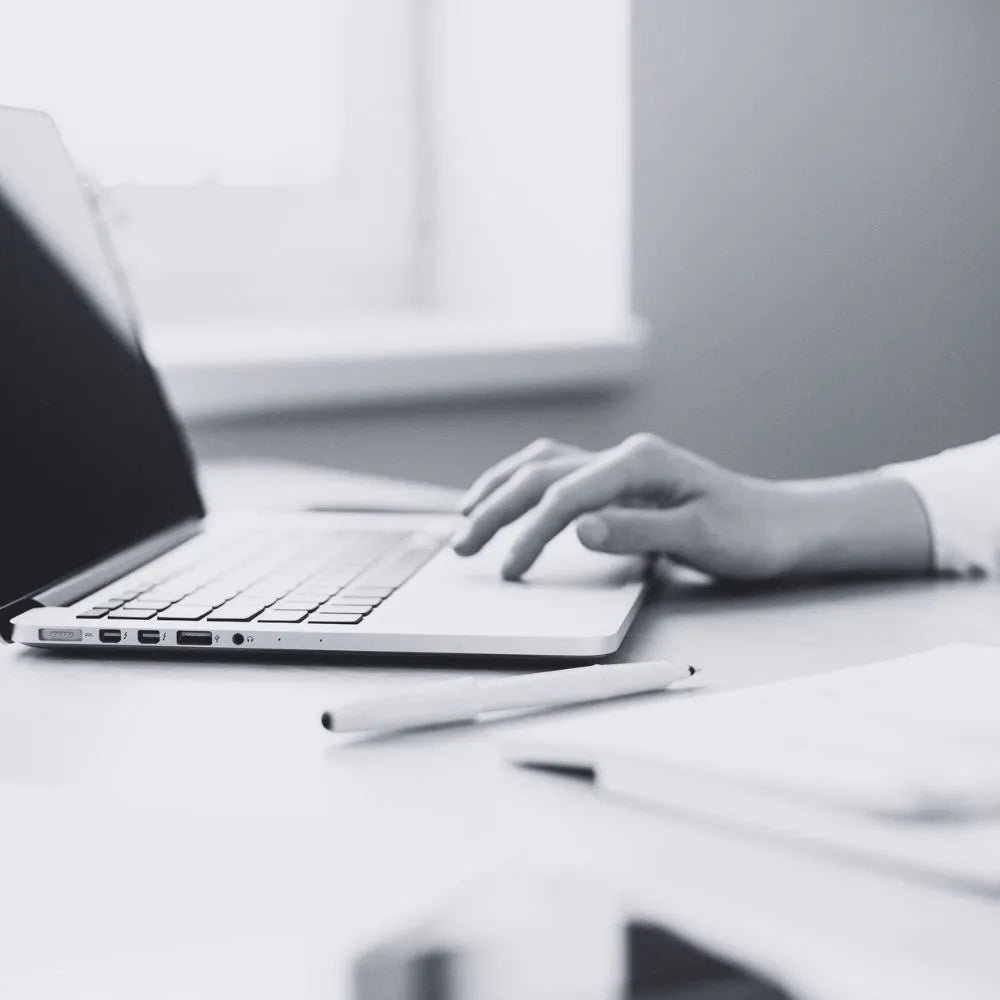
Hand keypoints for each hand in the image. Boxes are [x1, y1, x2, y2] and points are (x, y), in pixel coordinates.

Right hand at [451, 434, 800, 580]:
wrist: (781, 525)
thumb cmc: (749, 533)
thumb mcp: (700, 537)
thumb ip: (637, 532)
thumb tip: (577, 529)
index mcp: (640, 463)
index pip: (566, 495)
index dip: (531, 533)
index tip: (509, 570)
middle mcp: (624, 456)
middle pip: (541, 475)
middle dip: (495, 509)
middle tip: (462, 546)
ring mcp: (620, 466)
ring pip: (542, 466)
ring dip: (500, 489)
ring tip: (464, 516)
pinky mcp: (621, 481)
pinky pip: (558, 473)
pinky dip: (524, 484)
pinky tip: (508, 496)